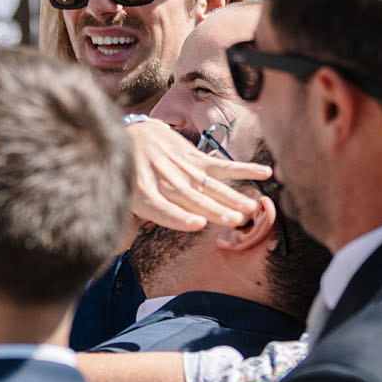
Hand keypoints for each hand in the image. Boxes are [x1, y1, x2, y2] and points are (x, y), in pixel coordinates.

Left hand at [125, 117, 269, 230]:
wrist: (129, 135)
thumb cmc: (128, 176)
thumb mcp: (121, 199)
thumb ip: (125, 222)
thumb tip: (118, 246)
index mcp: (143, 195)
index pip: (163, 209)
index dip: (179, 217)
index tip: (197, 224)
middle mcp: (163, 180)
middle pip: (192, 198)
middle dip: (214, 209)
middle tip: (235, 220)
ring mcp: (180, 167)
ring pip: (209, 184)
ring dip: (230, 196)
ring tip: (249, 208)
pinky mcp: (193, 157)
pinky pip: (220, 165)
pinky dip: (243, 169)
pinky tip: (264, 173)